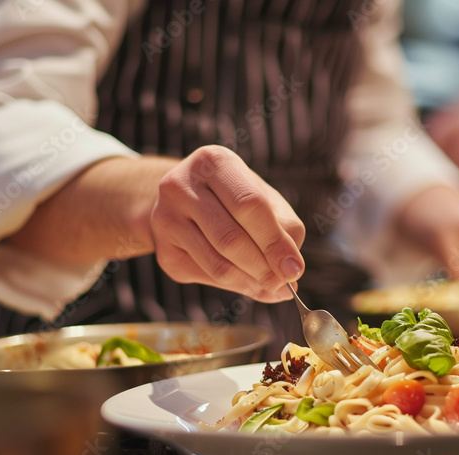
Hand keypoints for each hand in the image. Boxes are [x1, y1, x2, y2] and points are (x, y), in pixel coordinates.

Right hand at [151, 145, 305, 302]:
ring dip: (251, 282)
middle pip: (230, 238)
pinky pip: (207, 277)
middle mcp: (181, 186)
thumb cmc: (233, 197)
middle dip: (264, 267)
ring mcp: (166, 219)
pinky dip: (235, 286)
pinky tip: (249, 283)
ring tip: (271, 287)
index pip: (249, 204)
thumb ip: (283, 229)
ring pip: (218, 265)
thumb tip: (290, 275)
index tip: (294, 269)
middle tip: (285, 284)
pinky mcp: (164, 252)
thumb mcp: (263, 198)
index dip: (274, 240)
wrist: (184, 199)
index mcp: (212, 162)